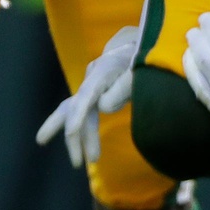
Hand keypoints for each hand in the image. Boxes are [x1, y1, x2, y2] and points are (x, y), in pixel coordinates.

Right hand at [35, 25, 137, 166]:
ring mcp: (90, 87)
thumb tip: (102, 108)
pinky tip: (88, 149)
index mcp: (102, 72)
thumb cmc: (138, 60)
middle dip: (72, 134)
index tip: (71, 132)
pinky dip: (86, 132)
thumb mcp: (137, 72)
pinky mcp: (94, 95)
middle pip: (73, 107)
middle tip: (74, 161)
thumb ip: (122, 89)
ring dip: (80, 139)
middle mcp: (90, 80)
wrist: (134, 47)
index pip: (87, 94)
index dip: (78, 114)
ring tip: (86, 161)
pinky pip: (85, 116)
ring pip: (76, 114)